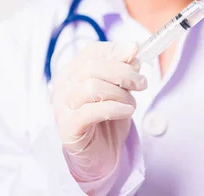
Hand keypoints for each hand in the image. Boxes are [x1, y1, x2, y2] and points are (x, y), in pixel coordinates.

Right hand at [51, 42, 146, 185]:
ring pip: (91, 87)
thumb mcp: (120, 88)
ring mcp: (62, 106)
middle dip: (123, 72)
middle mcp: (63, 86)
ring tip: (131, 103)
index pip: (92, 51)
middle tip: (141, 83)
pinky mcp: (68, 127)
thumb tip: (133, 48)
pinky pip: (91, 111)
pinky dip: (115, 108)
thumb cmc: (108, 118)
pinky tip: (126, 111)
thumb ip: (123, 68)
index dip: (116, 51)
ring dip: (120, 93)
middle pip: (91, 67)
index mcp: (73, 71)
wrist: (102, 154)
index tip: (136, 55)